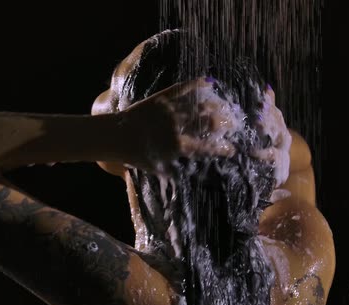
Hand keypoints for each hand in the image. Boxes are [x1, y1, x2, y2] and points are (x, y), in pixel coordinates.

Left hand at [123, 77, 240, 173]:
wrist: (115, 136)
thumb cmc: (135, 155)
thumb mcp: (156, 168)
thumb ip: (174, 172)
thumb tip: (189, 178)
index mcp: (178, 146)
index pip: (207, 148)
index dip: (222, 149)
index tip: (233, 149)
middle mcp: (177, 127)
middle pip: (208, 123)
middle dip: (224, 124)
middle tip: (233, 124)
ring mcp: (170, 110)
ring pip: (199, 105)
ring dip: (216, 105)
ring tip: (226, 107)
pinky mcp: (162, 98)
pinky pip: (182, 88)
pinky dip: (196, 84)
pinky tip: (208, 81)